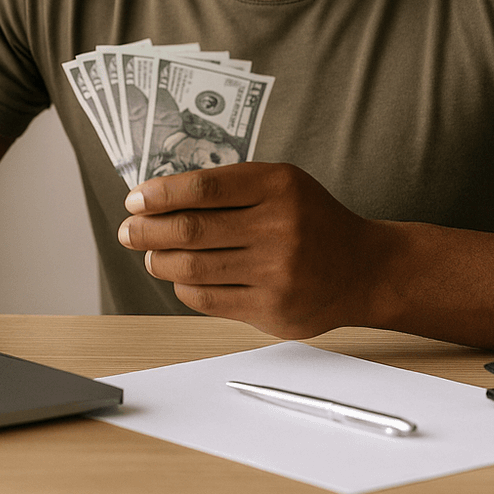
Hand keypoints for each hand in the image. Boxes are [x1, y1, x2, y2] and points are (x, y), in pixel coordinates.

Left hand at [117, 161, 384, 338]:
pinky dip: (183, 286)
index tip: (135, 199)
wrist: (364, 268)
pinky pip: (207, 299)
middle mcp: (279, 227)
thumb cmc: (312, 220)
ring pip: (192, 267)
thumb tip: (160, 197)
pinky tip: (181, 276)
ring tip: (151, 253)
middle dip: (147, 229)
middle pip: (191, 229)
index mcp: (278, 186)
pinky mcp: (272, 308)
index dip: (160, 194)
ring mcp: (276, 271)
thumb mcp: (282, 185)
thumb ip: (230, 187)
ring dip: (159, 260)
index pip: (203, 187)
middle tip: (129, 229)